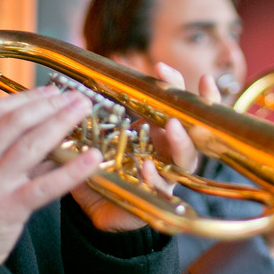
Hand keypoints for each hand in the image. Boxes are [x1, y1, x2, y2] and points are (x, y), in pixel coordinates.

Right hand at [0, 86, 101, 263]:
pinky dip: (72, 169)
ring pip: (32, 145)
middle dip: (50, 104)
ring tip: (83, 112)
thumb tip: (43, 130)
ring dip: (62, 123)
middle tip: (75, 97)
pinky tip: (92, 158)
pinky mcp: (8, 209)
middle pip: (16, 122)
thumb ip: (0, 153)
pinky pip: (46, 185)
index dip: (27, 97)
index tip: (51, 90)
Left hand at [70, 62, 200, 231]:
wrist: (99, 206)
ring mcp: (168, 175)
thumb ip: (96, 119)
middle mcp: (169, 151)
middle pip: (196, 127)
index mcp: (158, 132)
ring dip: (182, 141)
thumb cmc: (104, 169)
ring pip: (188, 158)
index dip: (175, 84)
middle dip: (198, 106)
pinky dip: (156, 176)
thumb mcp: (100, 139)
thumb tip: (76, 91)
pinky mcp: (157, 198)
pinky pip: (163, 188)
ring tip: (172, 126)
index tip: (161, 67)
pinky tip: (147, 167)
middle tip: (190, 87)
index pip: (175, 103)